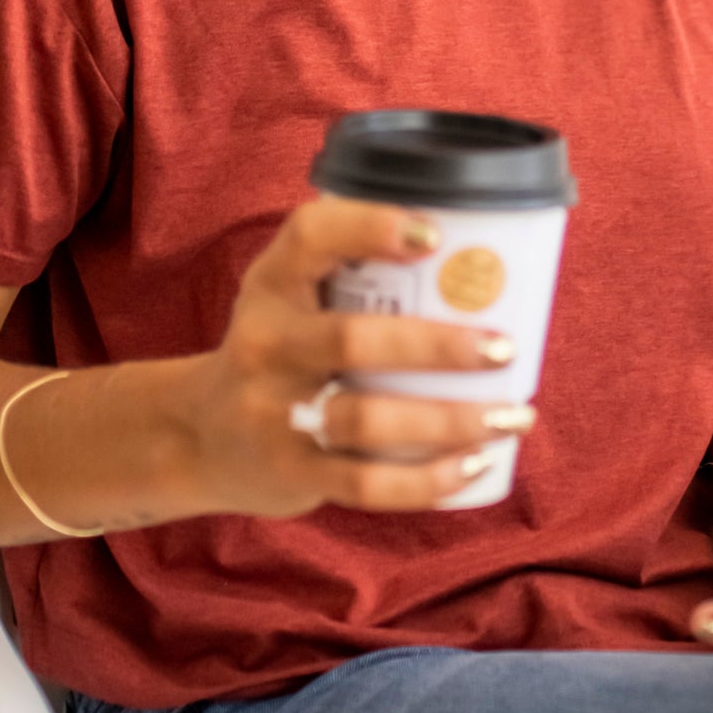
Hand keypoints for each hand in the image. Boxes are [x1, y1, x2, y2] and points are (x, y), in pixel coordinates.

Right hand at [178, 196, 530, 516]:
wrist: (201, 434)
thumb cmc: (280, 346)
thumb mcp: (291, 293)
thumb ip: (353, 265)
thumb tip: (481, 249)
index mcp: (274, 283)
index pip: (308, 236)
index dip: (369, 228)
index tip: (434, 237)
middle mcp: (265, 343)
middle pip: (350, 340)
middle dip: (437, 346)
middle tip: (504, 349)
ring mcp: (273, 413)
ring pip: (363, 420)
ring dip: (447, 421)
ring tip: (512, 415)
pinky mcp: (291, 472)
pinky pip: (365, 483)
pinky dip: (426, 480)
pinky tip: (475, 465)